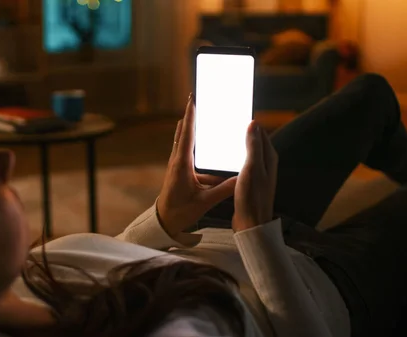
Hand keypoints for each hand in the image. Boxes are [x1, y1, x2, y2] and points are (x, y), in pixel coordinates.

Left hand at [156, 94, 236, 236]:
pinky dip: (195, 143)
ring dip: (192, 128)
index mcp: (182, 164)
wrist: (164, 221)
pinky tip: (206, 144)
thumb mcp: (204, 202)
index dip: (190, 116)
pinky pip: (188, 151)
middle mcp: (177, 160)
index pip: (187, 134)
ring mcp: (177, 164)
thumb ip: (224, 190)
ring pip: (184, 140)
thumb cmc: (181, 212)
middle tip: (198, 99)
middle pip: (184, 131)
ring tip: (203, 115)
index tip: (193, 99)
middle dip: (191, 115)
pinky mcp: (179, 170)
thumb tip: (242, 177)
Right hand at [232, 122, 277, 231]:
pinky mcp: (249, 182)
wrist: (250, 223)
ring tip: (221, 139)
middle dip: (241, 133)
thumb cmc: (252, 196)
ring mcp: (257, 173)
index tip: (235, 115)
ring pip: (246, 153)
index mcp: (268, 157)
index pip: (260, 132)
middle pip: (253, 142)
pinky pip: (240, 165)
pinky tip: (221, 160)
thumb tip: (253, 123)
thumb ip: (253, 145)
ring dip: (236, 146)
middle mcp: (265, 163)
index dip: (249, 123)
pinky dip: (232, 159)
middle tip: (225, 124)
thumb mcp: (251, 168)